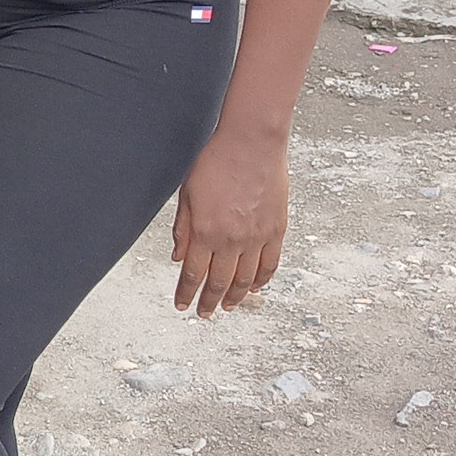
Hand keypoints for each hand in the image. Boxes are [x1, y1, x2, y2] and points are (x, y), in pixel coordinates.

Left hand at [170, 128, 287, 316]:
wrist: (251, 142)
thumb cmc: (216, 161)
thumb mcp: (188, 194)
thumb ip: (183, 229)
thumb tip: (178, 258)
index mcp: (205, 232)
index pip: (193, 274)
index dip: (186, 293)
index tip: (182, 305)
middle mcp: (231, 240)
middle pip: (219, 282)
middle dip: (208, 302)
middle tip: (203, 313)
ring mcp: (257, 237)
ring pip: (245, 279)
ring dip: (234, 297)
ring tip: (228, 306)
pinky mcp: (277, 230)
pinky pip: (270, 265)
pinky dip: (261, 281)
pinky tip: (254, 288)